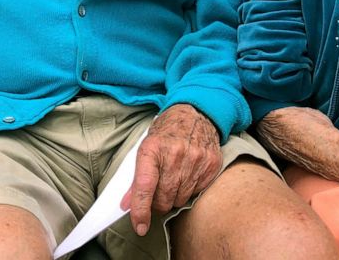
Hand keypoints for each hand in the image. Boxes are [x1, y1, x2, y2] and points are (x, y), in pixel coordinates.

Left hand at [122, 103, 221, 235]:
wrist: (195, 112)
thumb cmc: (167, 131)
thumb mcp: (147, 146)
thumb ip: (137, 177)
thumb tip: (127, 205)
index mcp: (153, 148)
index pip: (144, 186)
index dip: (140, 210)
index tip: (139, 226)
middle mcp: (176, 154)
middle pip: (163, 199)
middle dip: (158, 203)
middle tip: (158, 192)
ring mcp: (196, 159)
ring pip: (180, 199)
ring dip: (174, 197)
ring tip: (174, 178)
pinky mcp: (211, 164)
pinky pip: (197, 192)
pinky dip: (190, 189)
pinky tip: (188, 174)